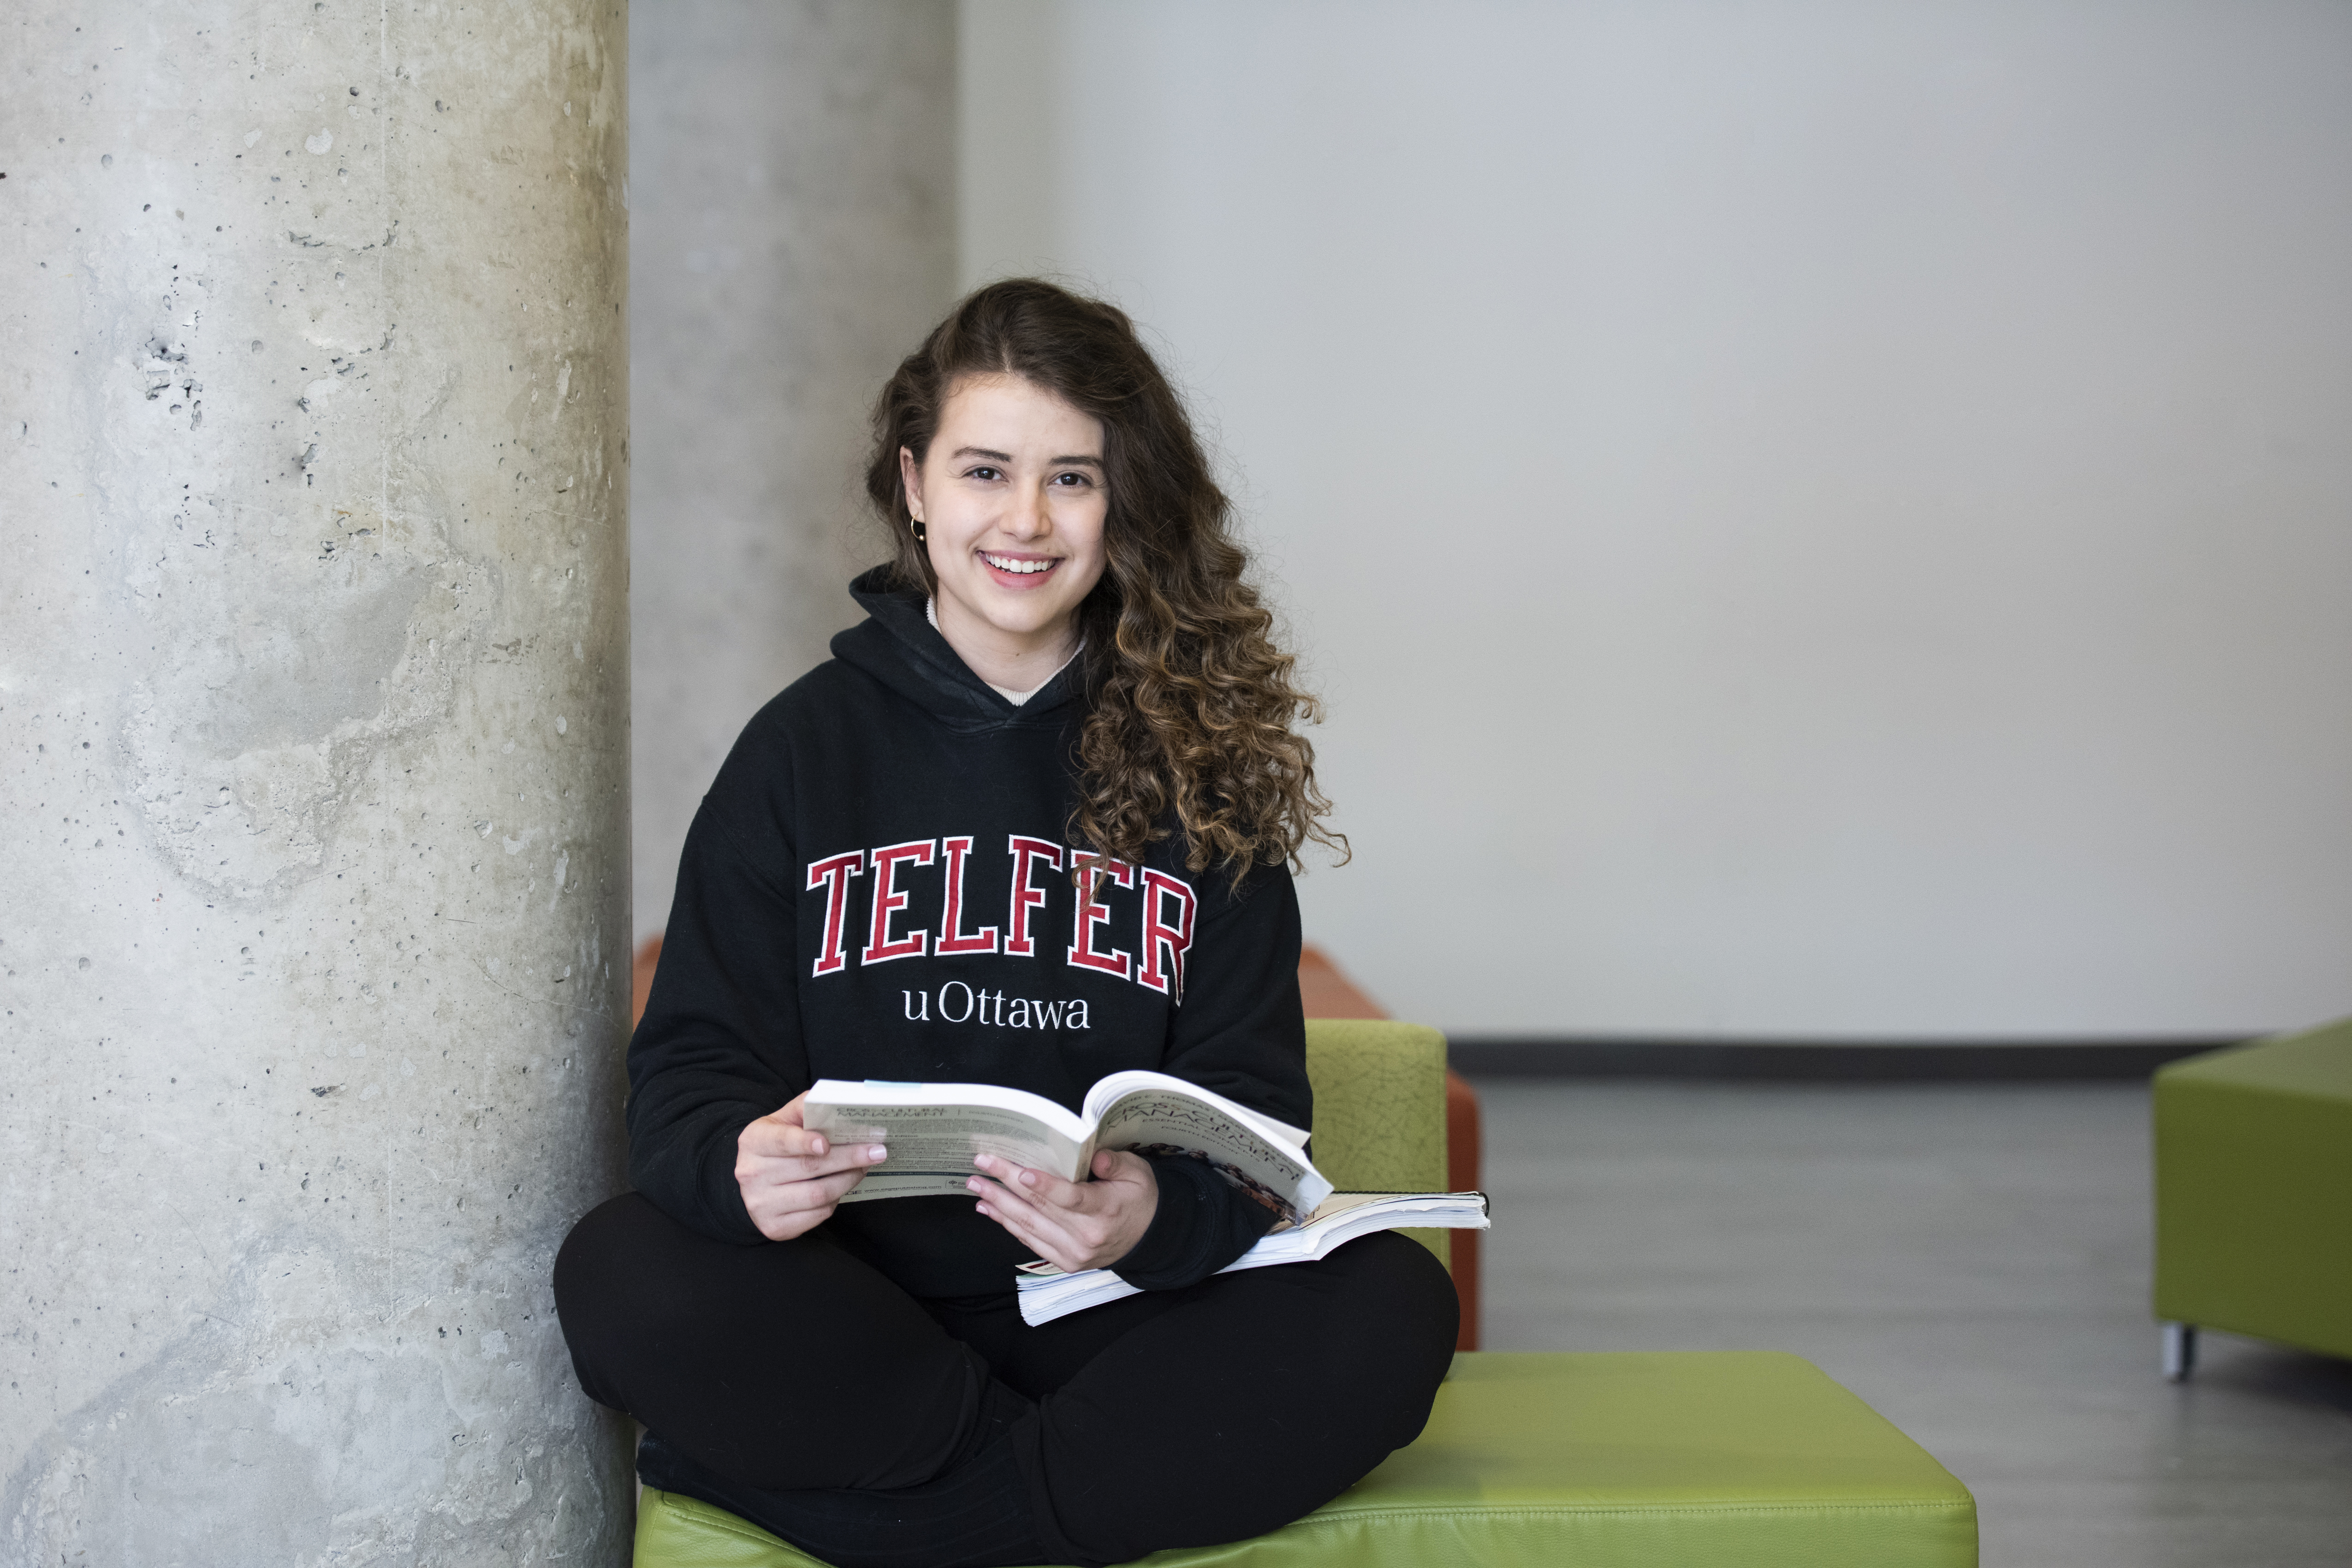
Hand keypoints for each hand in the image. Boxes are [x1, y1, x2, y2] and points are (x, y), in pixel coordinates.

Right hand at [734, 1090, 888, 1241]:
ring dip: (848, 1180)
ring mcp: (761, 1204)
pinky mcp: (774, 1227)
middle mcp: (752, 1174)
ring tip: (864, 1168)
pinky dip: (835, 1201)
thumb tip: (838, 1103)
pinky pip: (817, 1215)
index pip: (781, 1141)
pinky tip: (841, 1187)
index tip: (828, 1143)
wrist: (754, 1181)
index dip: (805, 1142)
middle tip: (876, 1151)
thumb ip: (805, 1109)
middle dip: (848, 1158)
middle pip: (809, 1167)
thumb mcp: (782, 1121)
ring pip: (817, 1194)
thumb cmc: (776, 1145)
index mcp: (754, 1142)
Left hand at [969, 1149, 1158, 1272]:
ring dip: (998, 1204)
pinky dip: (1007, 1224)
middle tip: (981, 1165)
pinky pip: (1030, 1240)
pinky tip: (989, 1209)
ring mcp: (1073, 1253)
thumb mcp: (1138, 1173)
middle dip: (1006, 1184)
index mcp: (1106, 1210)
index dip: (1045, 1186)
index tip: (1021, 1173)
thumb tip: (1093, 1156)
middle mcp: (1086, 1236)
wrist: (1151, 1239)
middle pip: (1040, 1208)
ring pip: (1029, 1226)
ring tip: (976, 1186)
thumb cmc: (1140, 1198)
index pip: (1071, 1198)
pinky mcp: (1065, 1262)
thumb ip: (1115, 1162)